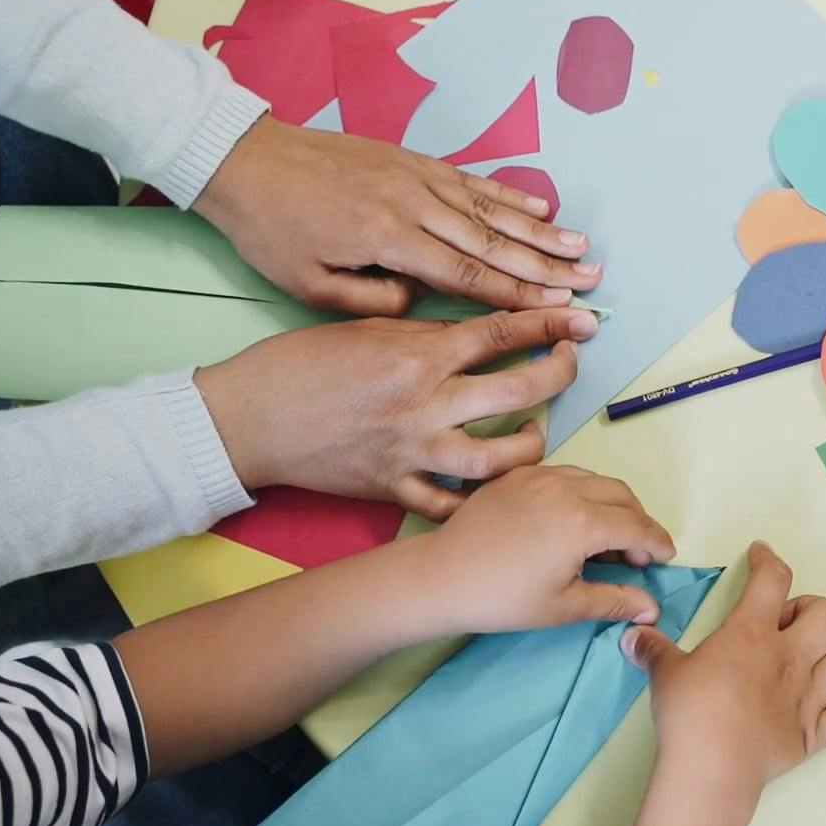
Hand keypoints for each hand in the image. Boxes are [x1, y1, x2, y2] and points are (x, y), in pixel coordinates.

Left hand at [193, 115, 601, 315]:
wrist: (246, 160)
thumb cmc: (273, 230)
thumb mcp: (308, 284)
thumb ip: (371, 302)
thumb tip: (422, 304)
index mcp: (388, 239)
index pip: (467, 275)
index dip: (518, 294)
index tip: (558, 308)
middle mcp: (413, 203)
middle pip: (493, 242)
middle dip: (547, 265)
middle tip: (591, 280)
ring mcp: (417, 177)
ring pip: (490, 209)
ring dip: (540, 229)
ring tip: (581, 245)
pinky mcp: (413, 160)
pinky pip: (471, 180)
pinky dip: (508, 193)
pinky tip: (540, 204)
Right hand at [194, 307, 595, 517]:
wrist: (246, 418)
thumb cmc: (297, 364)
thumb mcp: (362, 328)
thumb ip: (422, 333)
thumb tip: (474, 331)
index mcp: (417, 355)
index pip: (500, 333)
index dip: (548, 325)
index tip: (580, 320)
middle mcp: (424, 405)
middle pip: (517, 391)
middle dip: (557, 375)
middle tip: (571, 364)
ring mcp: (412, 453)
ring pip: (497, 458)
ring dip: (530, 445)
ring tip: (537, 431)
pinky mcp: (392, 489)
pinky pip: (449, 505)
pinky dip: (475, 500)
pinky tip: (492, 487)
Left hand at [410, 465, 677, 634]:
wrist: (441, 576)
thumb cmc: (503, 599)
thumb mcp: (564, 606)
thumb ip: (614, 600)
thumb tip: (652, 608)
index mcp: (583, 522)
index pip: (637, 527)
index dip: (657, 543)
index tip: (665, 558)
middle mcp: (567, 488)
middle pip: (622, 495)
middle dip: (639, 521)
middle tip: (637, 552)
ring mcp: (539, 476)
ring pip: (595, 479)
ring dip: (612, 503)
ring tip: (608, 534)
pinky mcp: (517, 475)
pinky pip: (564, 473)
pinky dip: (582, 491)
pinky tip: (574, 517)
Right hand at [622, 542, 825, 794]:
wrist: (712, 769)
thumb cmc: (689, 715)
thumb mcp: (665, 673)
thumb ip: (653, 649)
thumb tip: (633, 636)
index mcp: (752, 635)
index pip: (772, 579)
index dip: (768, 560)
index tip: (761, 555)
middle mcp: (790, 659)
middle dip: (813, 611)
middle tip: (786, 625)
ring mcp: (808, 697)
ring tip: (813, 662)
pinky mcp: (816, 734)